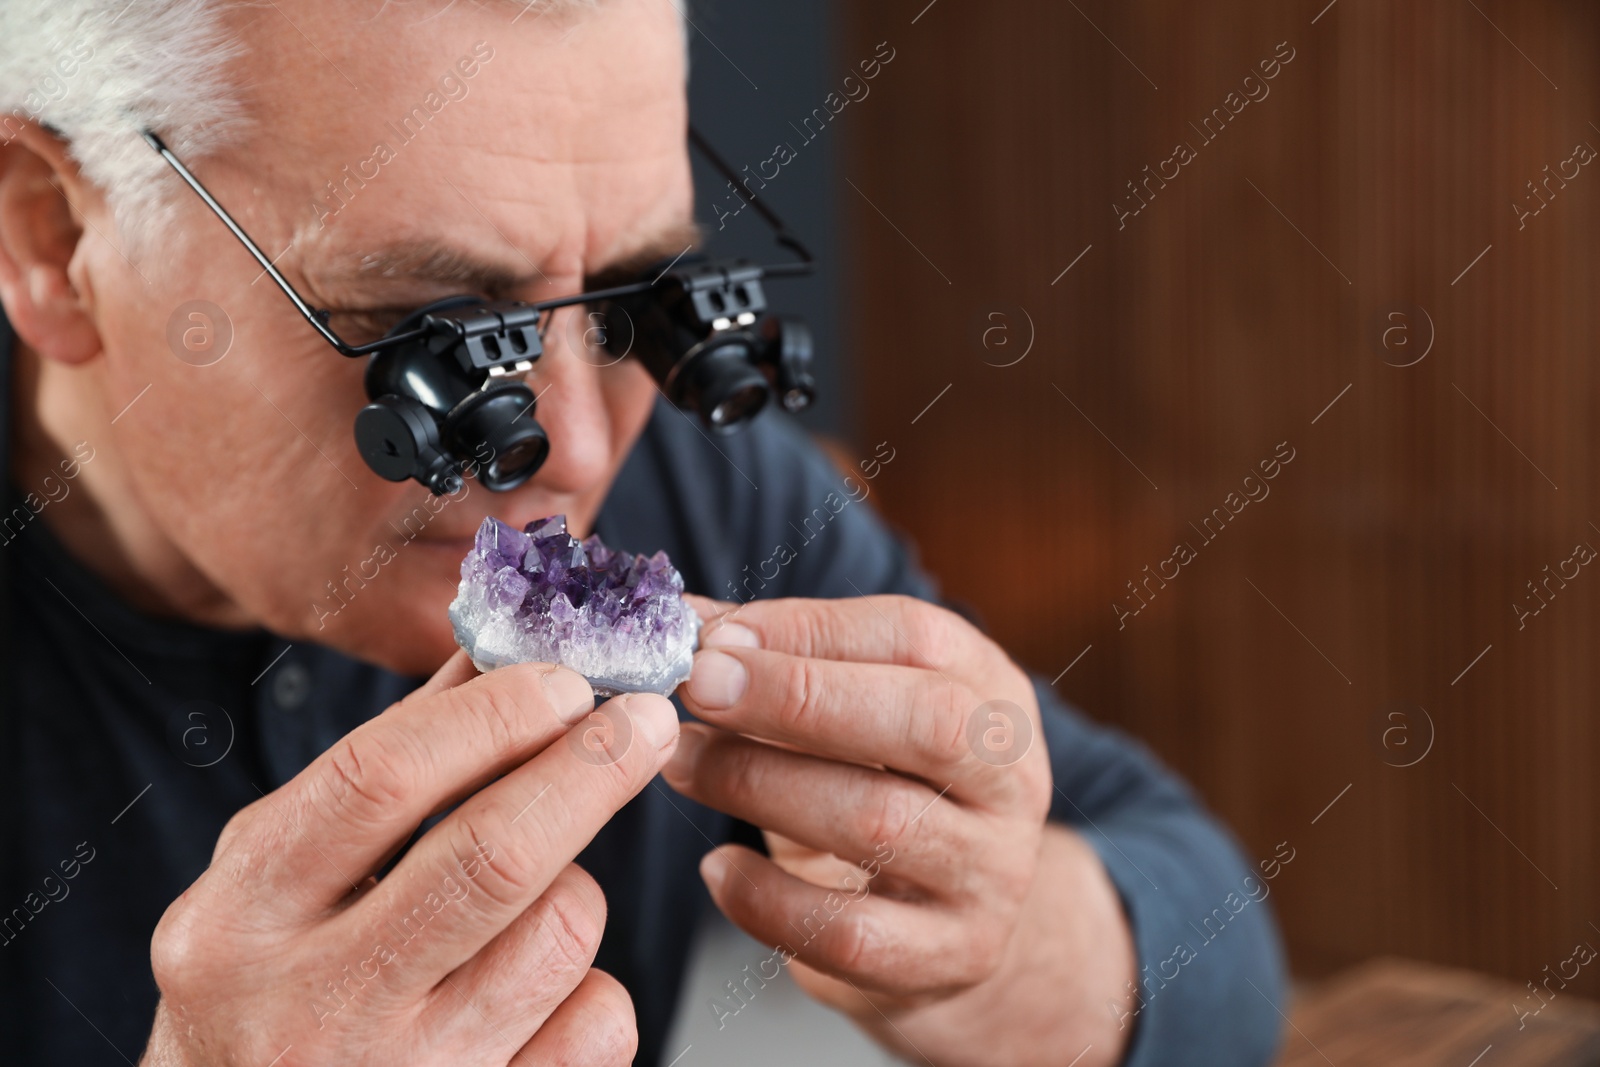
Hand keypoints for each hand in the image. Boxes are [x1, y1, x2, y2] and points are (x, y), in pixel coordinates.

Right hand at [141, 653, 678, 1066]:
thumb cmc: (268, 997)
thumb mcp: (280, 881)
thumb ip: (381, 775)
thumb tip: (491, 662)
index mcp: (240, 919)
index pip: (378, 777)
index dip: (491, 715)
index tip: (564, 679)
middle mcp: (310, 1007)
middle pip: (493, 855)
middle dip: (589, 768)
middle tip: (644, 719)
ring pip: (560, 933)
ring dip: (576, 886)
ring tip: (539, 895)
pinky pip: (598, 1022)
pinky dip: (593, 987)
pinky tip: (542, 992)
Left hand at [665, 595, 1126, 1063]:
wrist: (965, 927)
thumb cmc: (889, 793)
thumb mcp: (859, 717)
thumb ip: (782, 665)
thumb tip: (685, 624)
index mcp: (992, 694)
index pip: (916, 637)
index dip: (810, 629)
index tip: (716, 638)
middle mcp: (1010, 780)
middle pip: (927, 721)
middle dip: (797, 697)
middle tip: (698, 687)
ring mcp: (989, 873)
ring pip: (879, 821)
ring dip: (758, 783)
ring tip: (682, 763)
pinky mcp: (949, 957)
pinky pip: (850, 932)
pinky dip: (767, 898)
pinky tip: (717, 870)